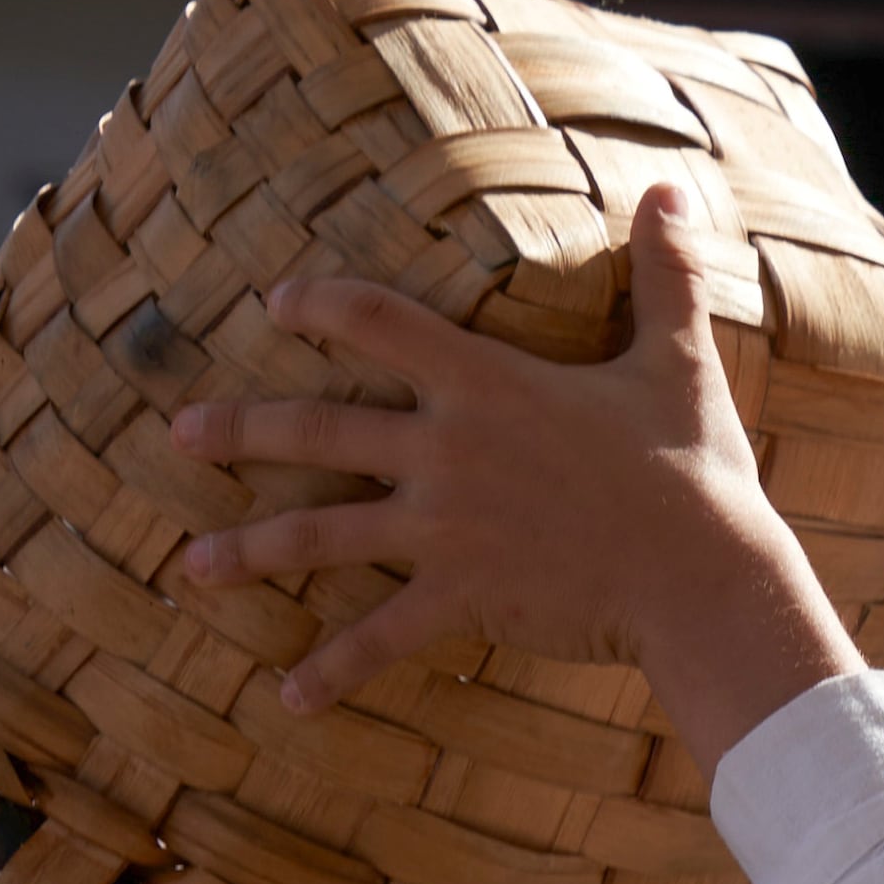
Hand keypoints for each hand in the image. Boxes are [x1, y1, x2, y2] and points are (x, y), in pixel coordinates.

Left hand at [172, 184, 858, 762]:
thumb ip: (664, 274)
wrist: (705, 574)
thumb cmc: (696, 468)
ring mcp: (445, 528)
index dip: (320, 306)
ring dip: (249, 549)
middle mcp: (446, 450)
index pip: (377, 321)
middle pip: (316, 428)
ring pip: (321, 533)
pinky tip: (287, 694)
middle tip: (178, 433)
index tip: (276, 304)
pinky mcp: (464, 597)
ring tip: (190, 567)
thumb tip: (673, 189)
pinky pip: (381, 637)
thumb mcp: (679, 361)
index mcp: (487, 383)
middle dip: (239, 429)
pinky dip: (333, 668)